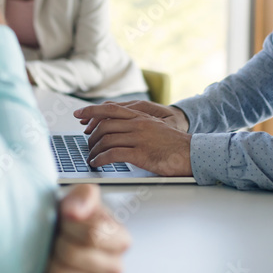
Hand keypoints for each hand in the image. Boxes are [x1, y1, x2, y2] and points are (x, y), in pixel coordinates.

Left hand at [40, 184, 129, 272]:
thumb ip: (83, 196)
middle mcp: (115, 268)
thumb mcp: (81, 197)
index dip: (70, 226)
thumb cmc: (72, 221)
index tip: (64, 220)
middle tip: (55, 238)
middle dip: (56, 243)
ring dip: (48, 263)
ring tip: (52, 254)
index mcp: (121, 240)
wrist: (60, 240)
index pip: (93, 235)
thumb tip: (75, 212)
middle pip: (72, 255)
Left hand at [75, 103, 192, 175]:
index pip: (110, 109)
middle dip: (90, 135)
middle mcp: (138, 124)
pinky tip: (97, 163)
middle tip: (87, 144)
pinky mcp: (141, 154)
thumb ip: (138, 126)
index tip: (78, 113)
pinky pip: (112, 154)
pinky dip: (100, 159)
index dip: (91, 111)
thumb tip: (120, 130)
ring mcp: (139, 138)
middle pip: (104, 124)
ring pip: (106, 139)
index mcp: (141, 116)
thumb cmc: (175, 144)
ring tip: (91, 157)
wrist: (194, 153)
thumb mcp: (156, 127)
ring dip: (94, 149)